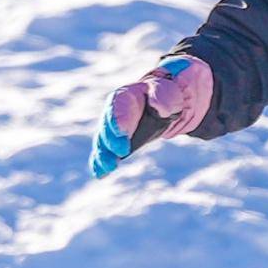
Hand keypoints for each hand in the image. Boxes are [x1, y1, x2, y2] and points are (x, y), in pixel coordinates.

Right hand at [89, 56, 213, 178]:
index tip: (123, 134)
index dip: (119, 120)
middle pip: (107, 125)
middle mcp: (113, 111)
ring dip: (103, 154)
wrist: (163, 104)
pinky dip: (100, 162)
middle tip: (121, 152)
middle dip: (111, 139)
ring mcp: (111, 128)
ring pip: (103, 140)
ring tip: (108, 166)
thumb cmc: (165, 96)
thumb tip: (157, 105)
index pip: (118, 105)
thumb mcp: (168, 93)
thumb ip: (162, 97)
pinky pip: (104, 151)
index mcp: (126, 95)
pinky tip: (100, 174)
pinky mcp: (113, 143)